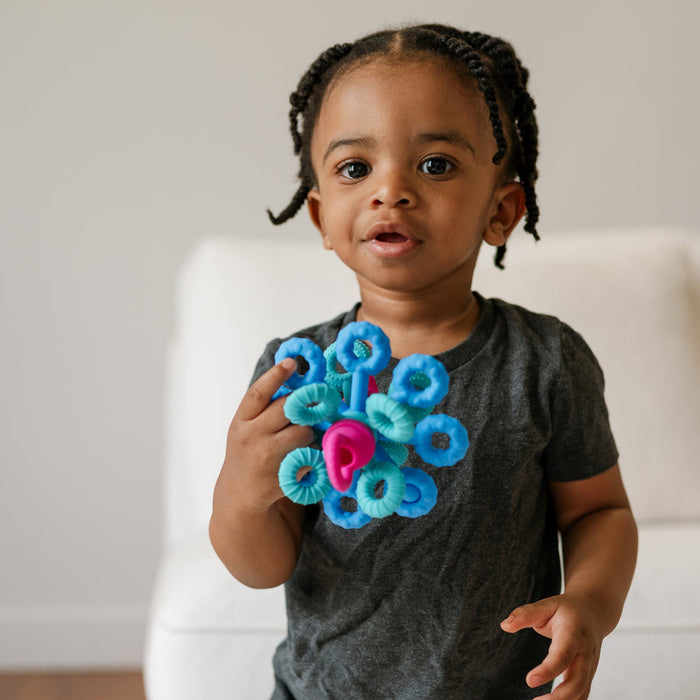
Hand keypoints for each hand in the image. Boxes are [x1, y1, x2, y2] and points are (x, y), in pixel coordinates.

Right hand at [218, 358, 314, 514]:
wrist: (239, 493)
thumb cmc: (248, 452)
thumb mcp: (245, 428)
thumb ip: (263, 409)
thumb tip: (296, 384)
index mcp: (241, 421)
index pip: (258, 394)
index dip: (275, 375)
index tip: (291, 362)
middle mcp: (251, 437)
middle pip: (286, 409)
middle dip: (303, 406)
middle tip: (313, 405)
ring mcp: (267, 458)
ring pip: (303, 432)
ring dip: (309, 433)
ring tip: (302, 440)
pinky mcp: (283, 475)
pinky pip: (310, 455)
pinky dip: (312, 454)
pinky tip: (304, 458)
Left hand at [500, 593, 604, 699]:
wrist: (593, 612)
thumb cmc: (566, 610)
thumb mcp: (546, 605)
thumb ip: (525, 614)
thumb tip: (505, 625)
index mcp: (573, 634)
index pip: (562, 656)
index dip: (547, 670)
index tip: (529, 680)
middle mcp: (585, 653)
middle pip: (577, 682)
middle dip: (559, 697)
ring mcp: (589, 666)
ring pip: (582, 692)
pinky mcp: (588, 675)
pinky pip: (582, 695)